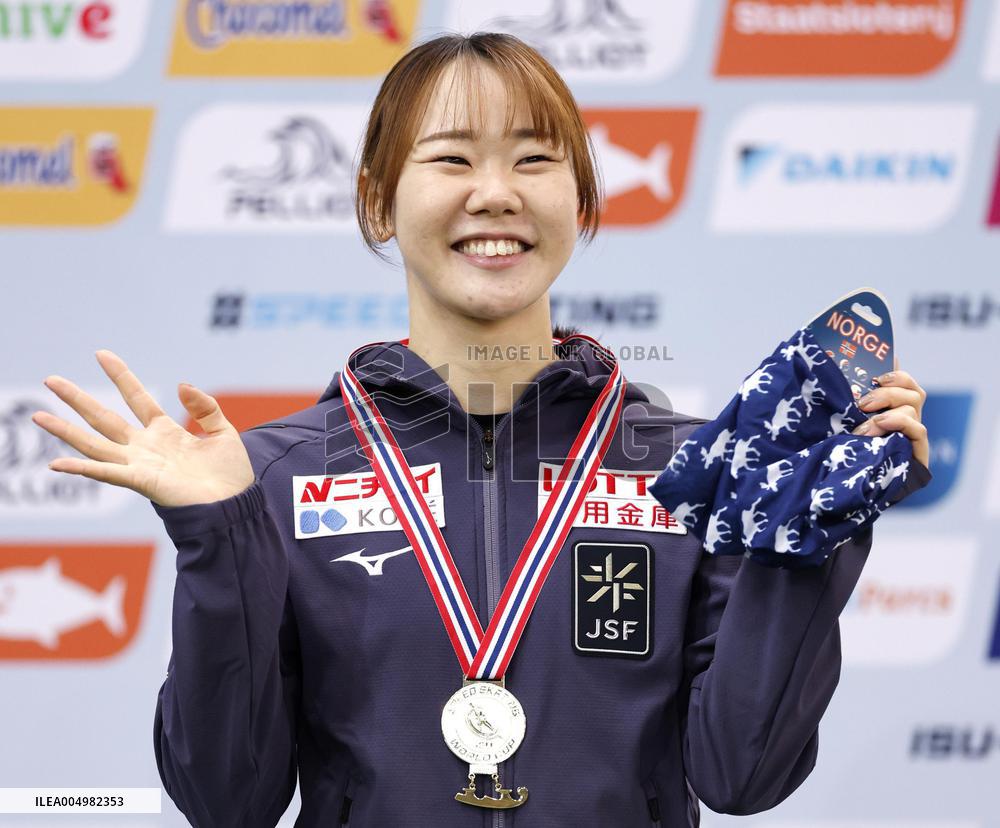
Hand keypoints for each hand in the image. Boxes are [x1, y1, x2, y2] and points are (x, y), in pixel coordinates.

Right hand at [32, 350, 254, 507]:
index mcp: (166, 432)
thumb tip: (181, 385)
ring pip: (95, 444)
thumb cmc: (231, 475)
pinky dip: (83, 468)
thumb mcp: (223, 431)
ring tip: (39, 415)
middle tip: (50, 379)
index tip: (101, 354)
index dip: (120, 376)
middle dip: (78, 399)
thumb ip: (204, 407)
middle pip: (105, 418)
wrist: (237, 505)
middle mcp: (146, 447)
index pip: (137, 397)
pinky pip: (107, 473)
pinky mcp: (142, 482)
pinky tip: (58, 462)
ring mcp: (140, 464)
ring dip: (66, 430)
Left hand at [851, 360, 928, 468]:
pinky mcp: (917, 454)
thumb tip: (846, 371)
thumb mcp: (844, 422)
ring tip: (863, 429)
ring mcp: (912, 436)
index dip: (897, 375)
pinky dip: (901, 423)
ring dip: (886, 414)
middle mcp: (905, 420)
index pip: (905, 383)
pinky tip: (882, 427)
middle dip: (887, 393)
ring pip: (912, 408)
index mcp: (891, 409)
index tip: (878, 375)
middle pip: (913, 393)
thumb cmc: (843, 452)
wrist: (847, 488)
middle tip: (862, 404)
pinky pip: (919, 430)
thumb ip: (849, 402)